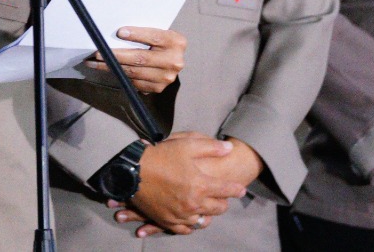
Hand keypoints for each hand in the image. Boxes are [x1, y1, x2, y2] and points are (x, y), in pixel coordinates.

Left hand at [86, 27, 185, 93]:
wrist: (173, 59)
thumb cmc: (159, 42)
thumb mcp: (158, 32)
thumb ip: (144, 32)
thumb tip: (117, 33)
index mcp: (176, 42)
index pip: (154, 37)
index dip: (136, 35)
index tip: (119, 32)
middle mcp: (174, 61)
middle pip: (140, 58)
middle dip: (116, 55)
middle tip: (97, 52)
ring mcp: (167, 77)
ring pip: (133, 72)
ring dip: (111, 67)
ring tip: (94, 62)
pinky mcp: (158, 88)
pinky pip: (134, 82)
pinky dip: (119, 75)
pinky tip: (107, 69)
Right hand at [114, 133, 255, 235]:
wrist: (133, 171)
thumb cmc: (160, 155)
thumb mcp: (187, 145)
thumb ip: (211, 147)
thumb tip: (229, 149)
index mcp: (200, 185)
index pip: (227, 190)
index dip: (236, 189)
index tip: (241, 189)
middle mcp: (193, 203)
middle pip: (218, 208)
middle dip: (224, 203)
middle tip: (224, 199)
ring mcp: (180, 214)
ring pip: (202, 220)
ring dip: (208, 214)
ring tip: (209, 208)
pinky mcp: (166, 220)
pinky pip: (185, 229)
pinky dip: (191, 225)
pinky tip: (192, 219)